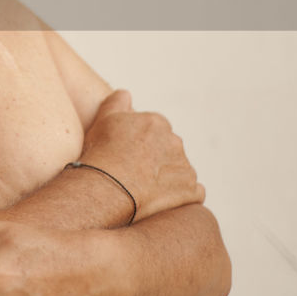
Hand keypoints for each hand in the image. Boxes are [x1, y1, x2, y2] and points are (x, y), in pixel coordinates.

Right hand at [78, 89, 204, 219]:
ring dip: (168, 177)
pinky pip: (192, 193)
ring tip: (145, 190)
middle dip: (156, 159)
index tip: (126, 154)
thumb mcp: (104, 119)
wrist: (109, 186)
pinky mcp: (191, 190)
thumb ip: (117, 102)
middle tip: (134, 173)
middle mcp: (175, 141)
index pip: (153, 130)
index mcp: (157, 122)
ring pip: (179, 170)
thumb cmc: (103, 152)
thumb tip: (126, 94)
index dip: (139, 143)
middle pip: (167, 149)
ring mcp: (185, 166)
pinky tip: (164, 201)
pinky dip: (183, 196)